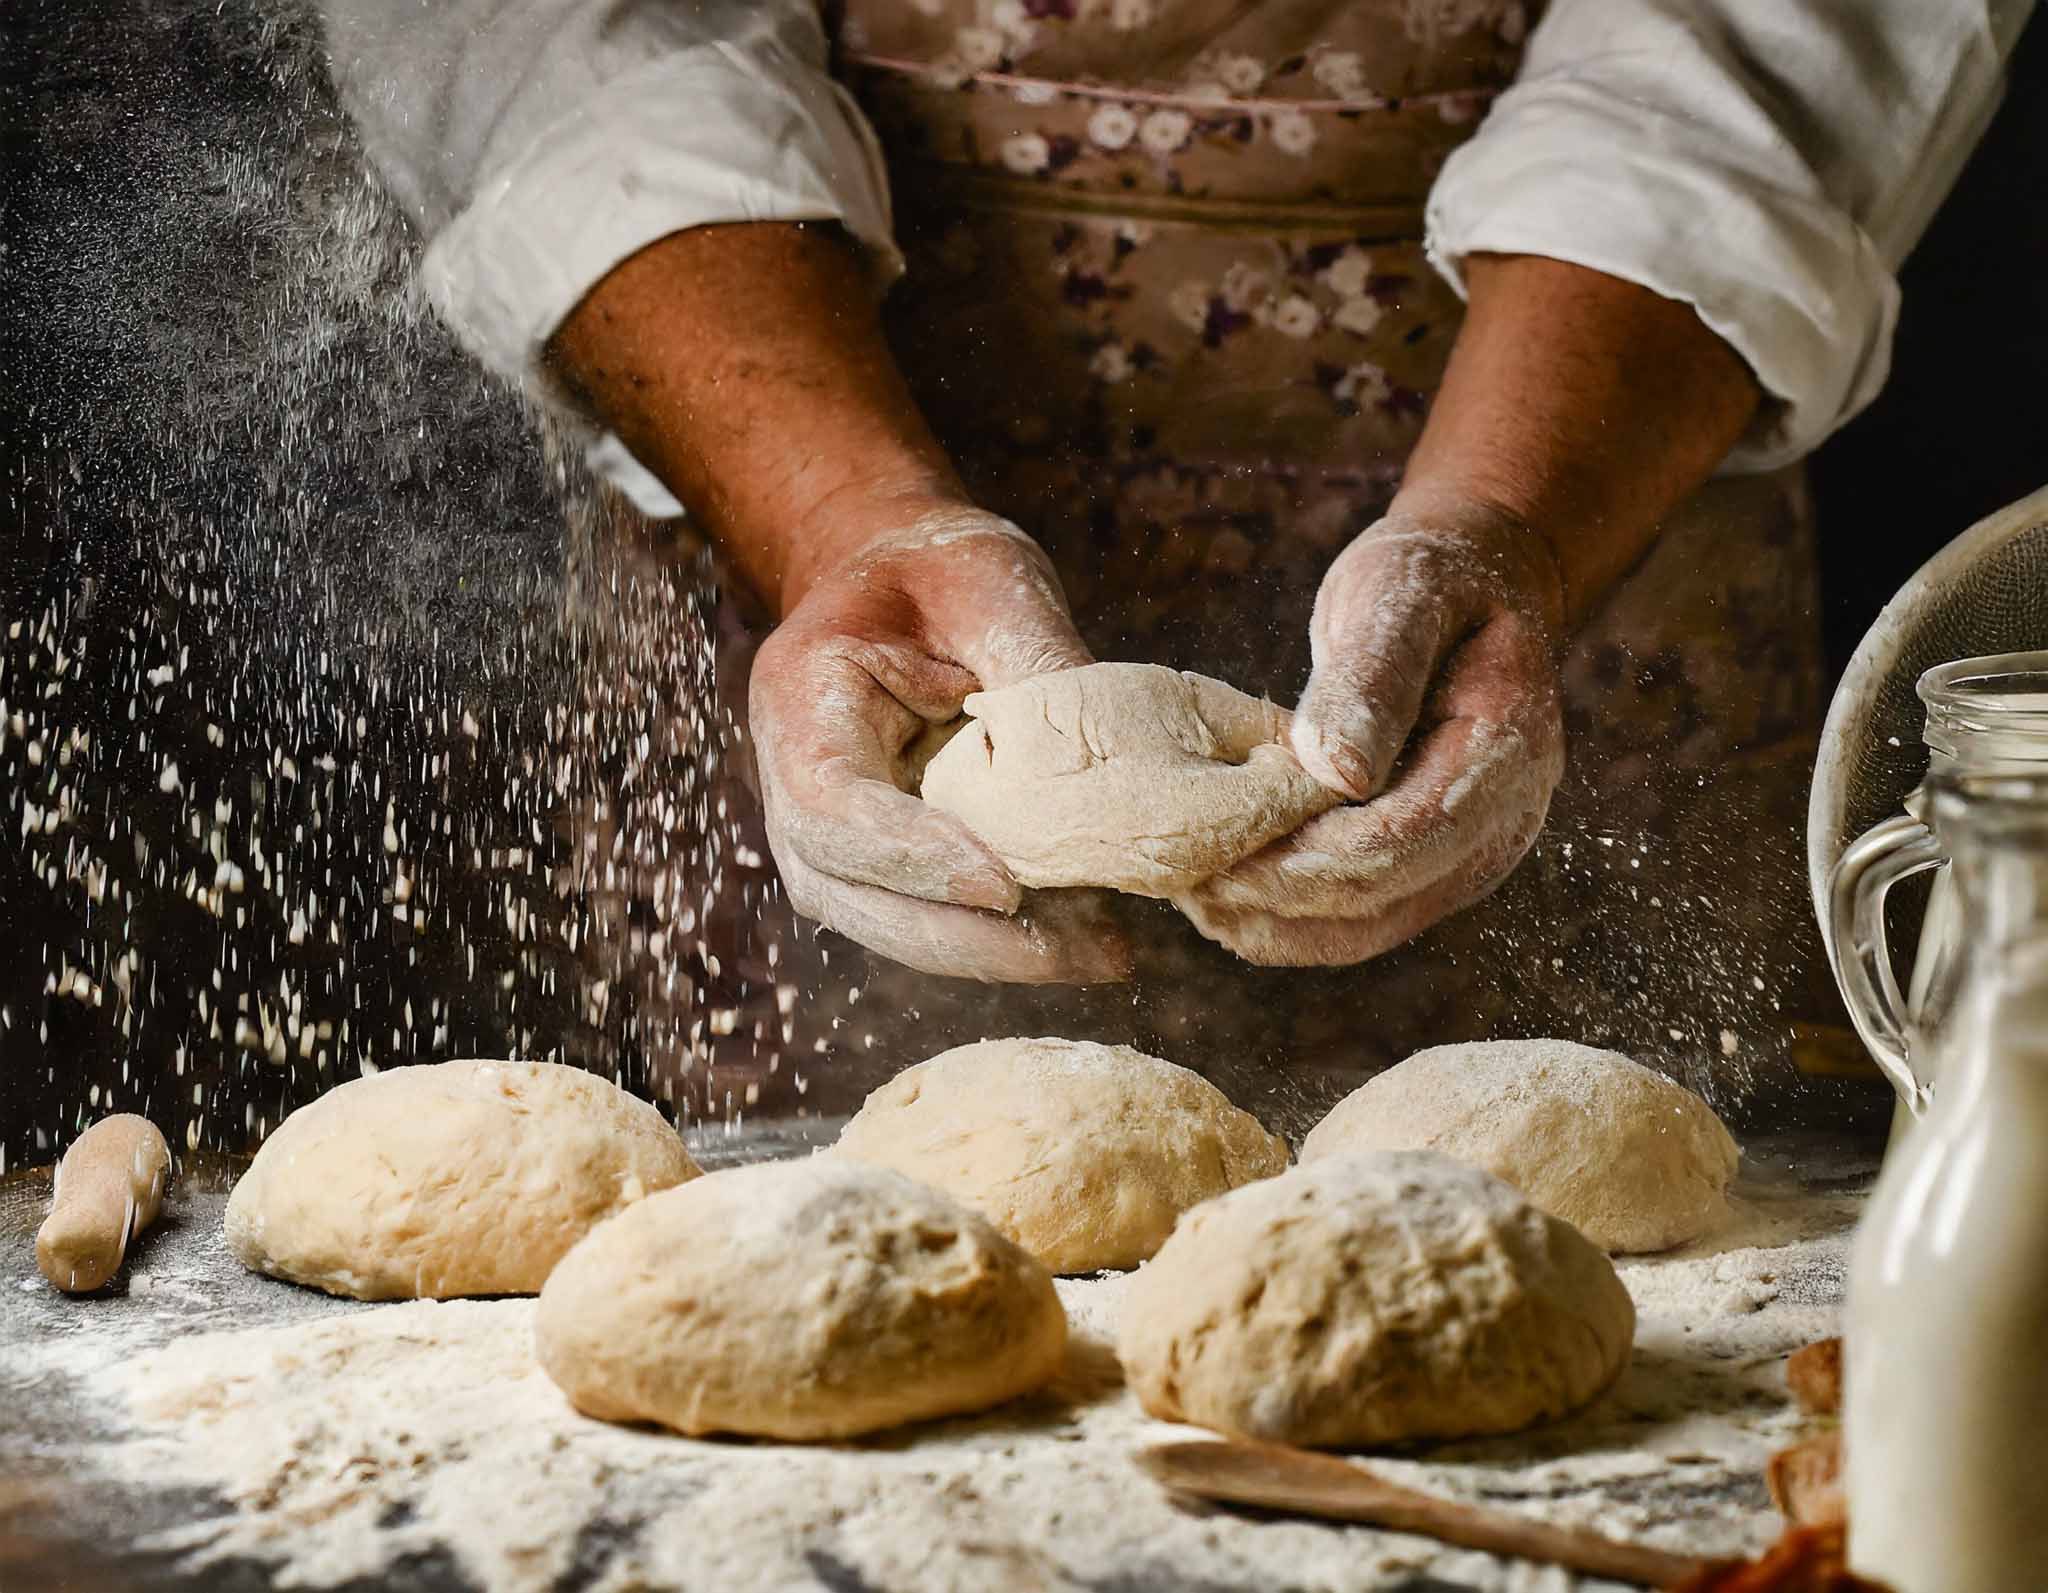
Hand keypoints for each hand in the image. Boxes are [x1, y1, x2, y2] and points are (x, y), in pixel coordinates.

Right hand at [751, 507, 1132, 982]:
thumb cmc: (937, 567)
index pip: (833, 805)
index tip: (1005, 886)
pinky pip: (923, 914)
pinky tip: (1086, 934)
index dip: (910, 857)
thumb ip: (1039, 671)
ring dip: (990, 952)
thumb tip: (1126, 769)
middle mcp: (795, 778)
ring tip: (1104, 951)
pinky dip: (999, 936)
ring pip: (883, 923)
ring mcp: (826, 830)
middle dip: (964, 938)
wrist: (894, 572)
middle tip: (1083, 950)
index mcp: (801, 697)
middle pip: (849, 893)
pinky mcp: (877, 856)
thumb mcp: (992, 587)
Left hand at [1180, 499, 1566, 964]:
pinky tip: (1226, 894)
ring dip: (1277, 919)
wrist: (1473, 586)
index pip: (1403, 840)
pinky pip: (1361, 919)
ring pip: (1366, 926)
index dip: (1312, 855)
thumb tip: (1336, 773)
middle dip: (1280, 892)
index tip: (1226, 845)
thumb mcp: (1401, 597)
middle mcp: (1500, 822)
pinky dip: (1290, 917)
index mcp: (1504, 753)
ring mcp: (1469, 854)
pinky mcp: (1432, 867)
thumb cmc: (1430, 578)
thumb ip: (1374, 680)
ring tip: (1194, 890)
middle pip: (1381, 897)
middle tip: (1186, 874)